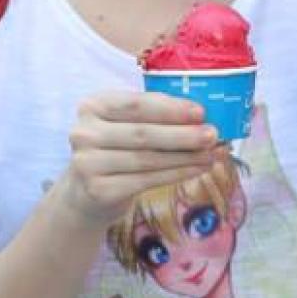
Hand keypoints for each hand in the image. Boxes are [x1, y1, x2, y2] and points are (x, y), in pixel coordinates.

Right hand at [58, 91, 226, 225]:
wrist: (86, 192)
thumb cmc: (117, 149)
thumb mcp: (127, 124)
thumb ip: (156, 115)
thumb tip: (200, 116)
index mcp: (93, 106)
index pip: (137, 104)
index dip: (171, 109)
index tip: (201, 113)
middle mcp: (84, 133)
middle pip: (143, 134)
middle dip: (183, 135)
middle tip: (213, 135)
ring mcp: (87, 163)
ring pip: (147, 159)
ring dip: (185, 157)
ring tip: (211, 154)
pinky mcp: (98, 190)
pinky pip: (146, 180)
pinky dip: (176, 174)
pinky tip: (196, 169)